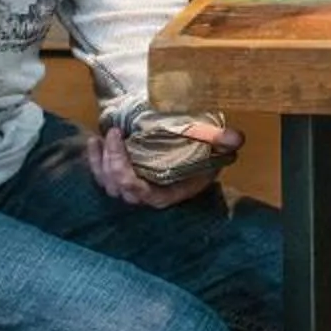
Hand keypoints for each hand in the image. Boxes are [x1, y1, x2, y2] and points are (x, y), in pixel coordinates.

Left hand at [89, 120, 242, 206]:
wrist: (198, 159)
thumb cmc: (204, 155)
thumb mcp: (214, 147)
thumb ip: (221, 141)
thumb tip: (236, 138)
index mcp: (164, 194)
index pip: (136, 189)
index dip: (121, 168)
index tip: (119, 138)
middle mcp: (146, 196)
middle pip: (117, 187)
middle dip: (109, 161)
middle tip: (112, 134)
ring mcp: (133, 190)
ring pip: (106, 184)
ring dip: (99, 162)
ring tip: (100, 138)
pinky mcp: (125, 181)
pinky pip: (103, 177)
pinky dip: (95, 161)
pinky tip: (94, 142)